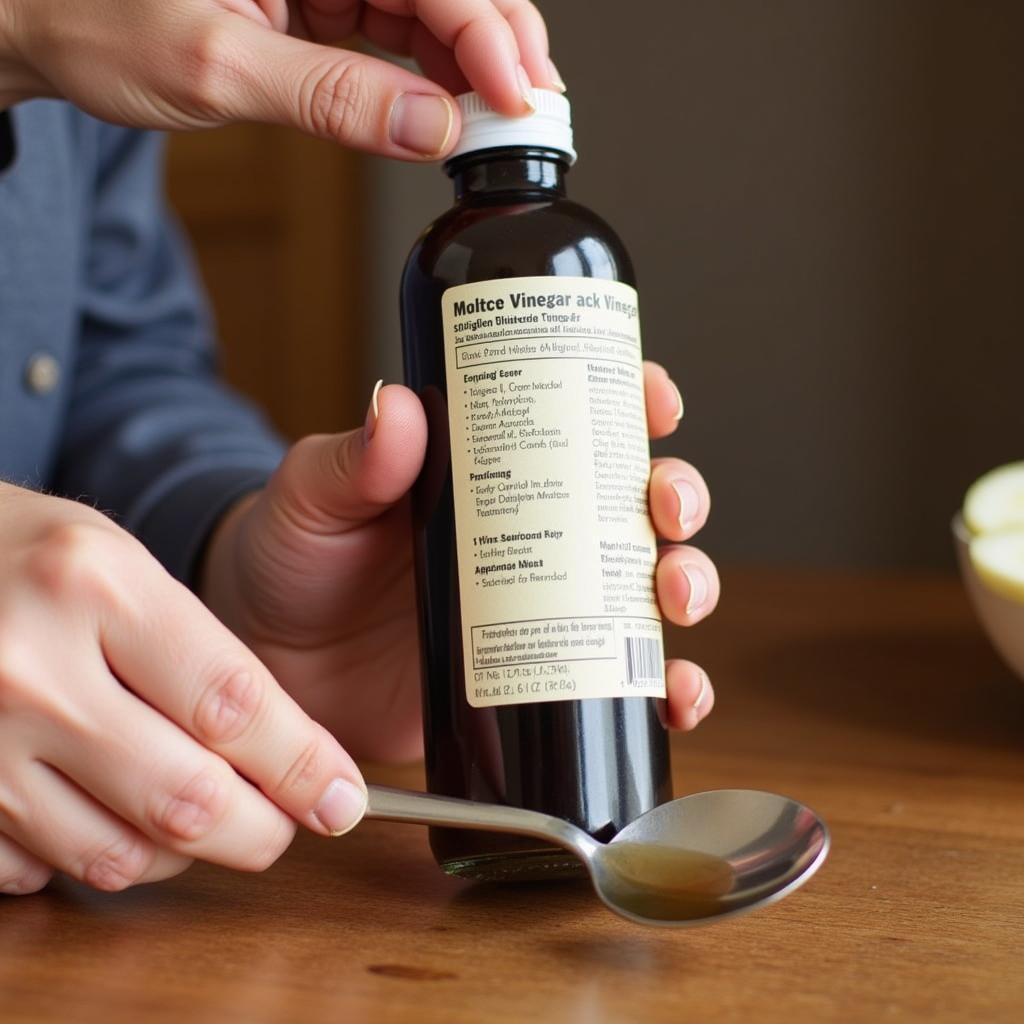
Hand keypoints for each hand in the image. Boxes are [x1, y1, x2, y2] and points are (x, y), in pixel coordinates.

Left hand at [0, 0, 562, 157]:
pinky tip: (456, 110)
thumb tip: (428, 129)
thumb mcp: (214, 64)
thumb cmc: (98, 18)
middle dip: (498, 44)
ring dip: (474, 66)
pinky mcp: (320, 9)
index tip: (519, 97)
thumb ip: (328, 98)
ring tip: (505, 120)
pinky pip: (396, 39)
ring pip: (430, 13)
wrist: (46, 26)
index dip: (487, 30)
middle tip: (533, 111)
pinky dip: (432, 80)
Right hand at [0, 484, 368, 896]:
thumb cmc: (36, 562)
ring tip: (200, 810)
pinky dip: (93, 855)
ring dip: (182, 851)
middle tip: (284, 825)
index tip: (341, 798)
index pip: (231, 703)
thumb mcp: (128, 568)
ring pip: (118, 856)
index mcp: (95, 585)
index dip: (302, 765)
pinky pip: (41, 873)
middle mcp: (28, 667)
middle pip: (185, 798)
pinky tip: (109, 812)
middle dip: (259, 830)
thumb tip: (294, 763)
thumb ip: (208, 661)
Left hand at [201, 366, 718, 762]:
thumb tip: (396, 408)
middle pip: (636, 501)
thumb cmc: (295, 562)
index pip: (580, 418)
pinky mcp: (539, 673)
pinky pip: (622, 680)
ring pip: (647, 586)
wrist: (275, 668)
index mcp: (489, 470)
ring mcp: (544, 605)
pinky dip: (665, 688)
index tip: (657, 403)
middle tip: (667, 510)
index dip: (634, 401)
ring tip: (675, 599)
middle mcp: (534, 531)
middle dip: (678, 496)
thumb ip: (350, 461)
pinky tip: (675, 696)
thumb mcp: (313, 497)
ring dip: (688, 584)